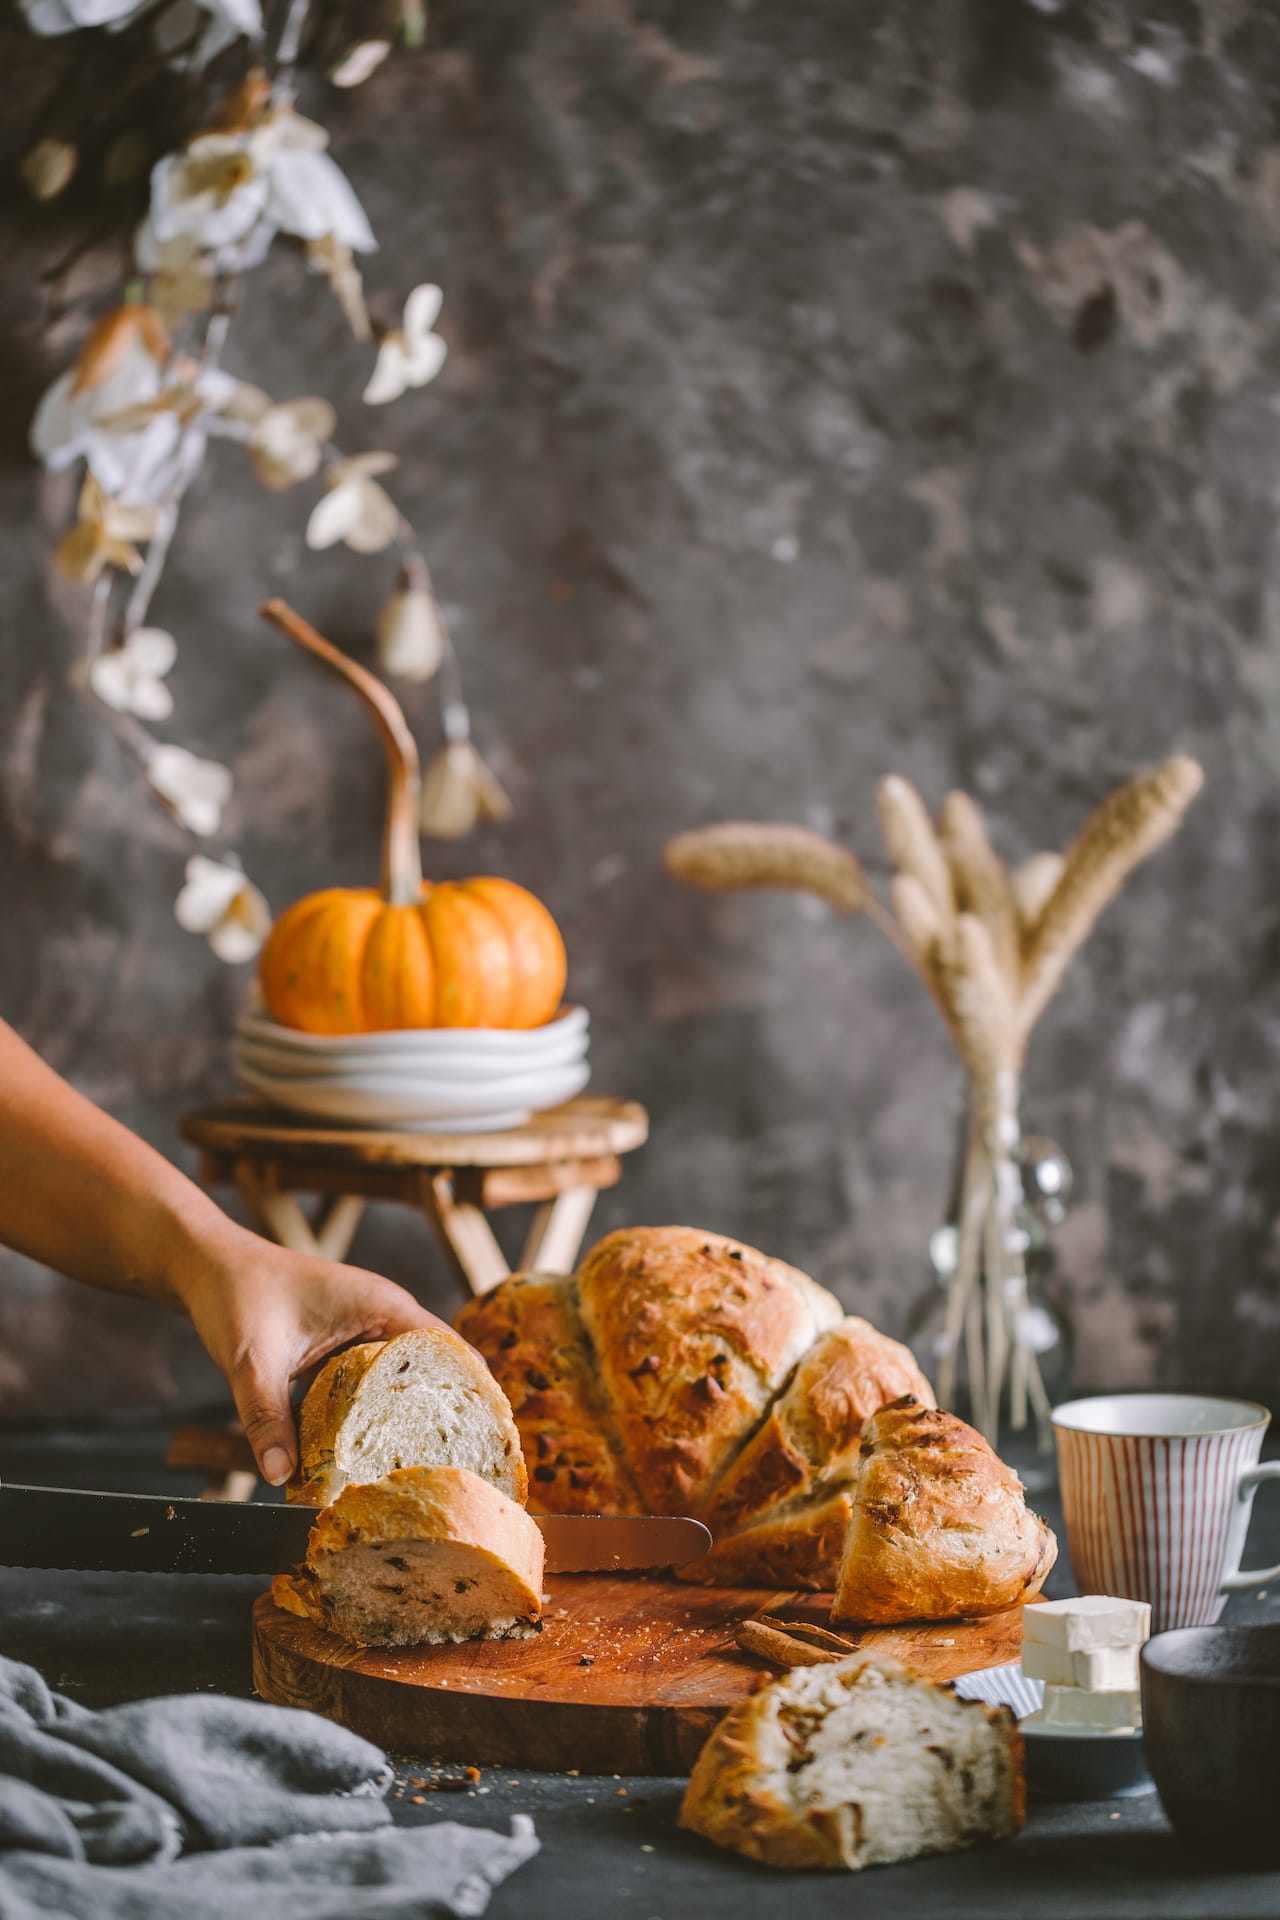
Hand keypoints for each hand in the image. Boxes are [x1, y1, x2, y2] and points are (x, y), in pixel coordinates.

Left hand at [174, 1228, 445, 1484]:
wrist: (205, 1265)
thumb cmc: (234, 1293)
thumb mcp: (250, 1360)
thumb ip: (266, 1417)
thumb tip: (281, 1477)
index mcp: (382, 1306)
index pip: (449, 1350)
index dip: (471, 1393)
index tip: (486, 1440)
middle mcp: (383, 1315)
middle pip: (435, 1369)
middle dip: (445, 1415)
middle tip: (456, 1469)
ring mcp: (365, 1329)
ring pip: (404, 1378)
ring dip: (411, 1416)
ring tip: (422, 1468)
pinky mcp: (345, 1345)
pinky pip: (375, 1382)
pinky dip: (377, 1412)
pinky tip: (371, 1451)